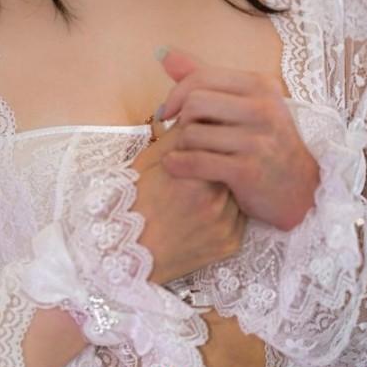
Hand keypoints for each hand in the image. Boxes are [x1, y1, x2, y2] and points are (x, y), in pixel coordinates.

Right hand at [129, 120, 246, 284]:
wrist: (127, 251)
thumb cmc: (134, 201)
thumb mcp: (149, 160)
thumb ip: (178, 135)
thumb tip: (199, 115)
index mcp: (194, 175)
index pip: (218, 146)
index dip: (211, 144)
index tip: (204, 145)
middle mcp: (215, 200)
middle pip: (230, 168)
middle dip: (220, 166)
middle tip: (200, 172)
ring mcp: (225, 225)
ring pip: (238, 193)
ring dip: (226, 190)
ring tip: (199, 196)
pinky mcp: (230, 244)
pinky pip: (239, 220)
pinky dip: (227, 214)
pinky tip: (204, 215)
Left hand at [157, 48, 319, 231]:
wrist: (303, 190)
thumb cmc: (265, 142)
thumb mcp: (244, 103)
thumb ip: (204, 77)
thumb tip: (163, 53)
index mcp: (261, 85)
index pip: (201, 77)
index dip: (176, 93)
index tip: (169, 111)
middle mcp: (264, 108)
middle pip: (194, 103)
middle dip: (181, 120)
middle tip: (184, 135)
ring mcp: (258, 140)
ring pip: (192, 133)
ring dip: (180, 146)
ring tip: (187, 152)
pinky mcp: (248, 171)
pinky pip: (196, 161)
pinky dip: (177, 164)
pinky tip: (174, 165)